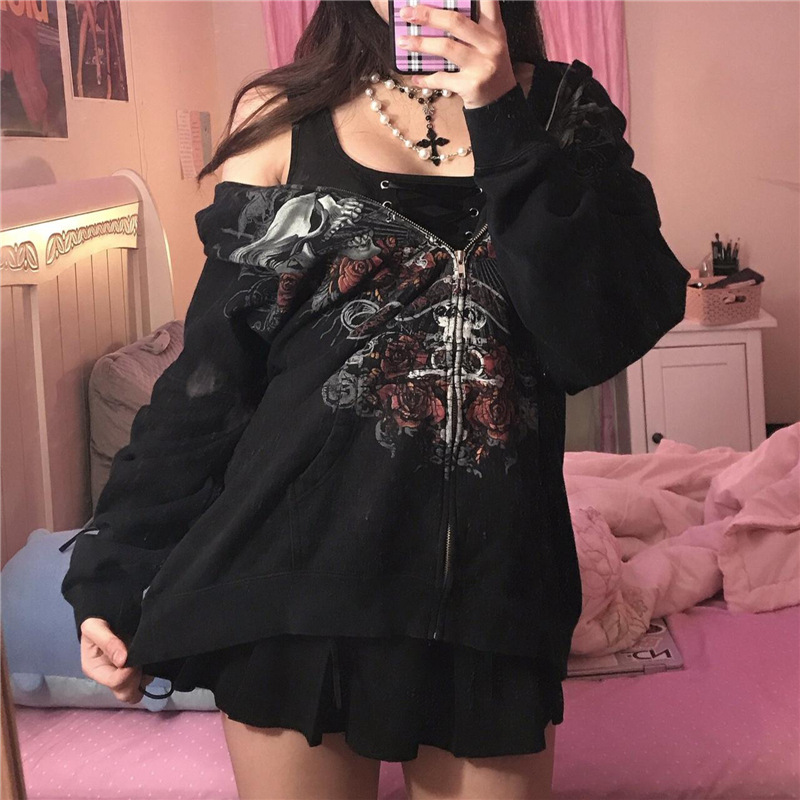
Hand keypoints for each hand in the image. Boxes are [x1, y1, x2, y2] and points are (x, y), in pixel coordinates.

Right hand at [80, 617, 153, 703]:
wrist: (107, 615)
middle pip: (126, 695)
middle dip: (136, 681)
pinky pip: (146, 680)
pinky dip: (150, 672)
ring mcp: (124, 675)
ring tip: (143, 657)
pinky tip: (148, 657)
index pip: (115, 683)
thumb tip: (122, 660)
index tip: (132, 657)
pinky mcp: (136, 670)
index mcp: (96, 670)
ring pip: (138, 691)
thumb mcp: (94, 628)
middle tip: (139, 660)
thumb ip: (108, 642)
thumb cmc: (97, 622)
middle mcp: (110, 677)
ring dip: (144, 676)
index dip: (127, 673)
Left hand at [395, 0, 516, 108]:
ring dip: (421, 44)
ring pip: (446, 47)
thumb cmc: (487, 67)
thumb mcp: (487, 44)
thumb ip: (470, 29)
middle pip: (456, 22)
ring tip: (403, 41)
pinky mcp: (472, 85)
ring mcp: (482, 65)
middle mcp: (490, 44)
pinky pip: (442, 78)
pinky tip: (415, 78)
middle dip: (428, 15)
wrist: (499, 101)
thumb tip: (433, 16)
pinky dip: (426, 78)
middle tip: (407, 13)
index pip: (487, 1)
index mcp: (494, 29)